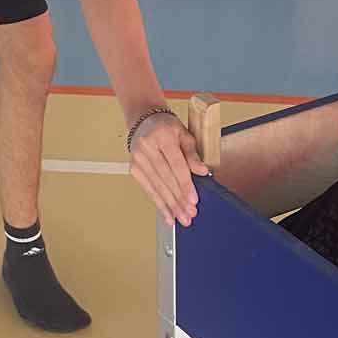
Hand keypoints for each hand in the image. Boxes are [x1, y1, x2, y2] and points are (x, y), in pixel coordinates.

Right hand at [129, 112, 208, 226]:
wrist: (144, 120)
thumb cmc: (166, 126)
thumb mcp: (184, 134)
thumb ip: (193, 154)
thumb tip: (202, 171)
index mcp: (163, 136)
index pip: (176, 165)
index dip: (185, 184)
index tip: (193, 199)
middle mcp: (147, 148)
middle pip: (166, 179)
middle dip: (179, 200)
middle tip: (189, 214)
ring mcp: (138, 159)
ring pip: (157, 187)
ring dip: (170, 205)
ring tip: (181, 218)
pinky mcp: (134, 169)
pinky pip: (148, 189)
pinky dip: (159, 204)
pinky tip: (167, 214)